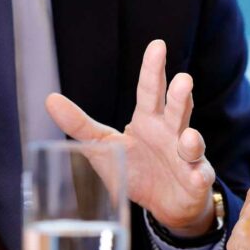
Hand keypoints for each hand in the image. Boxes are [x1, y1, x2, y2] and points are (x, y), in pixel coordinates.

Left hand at [45, 39, 217, 236]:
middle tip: (184, 80)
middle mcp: (171, 132)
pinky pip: (199, 176)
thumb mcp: (104, 146)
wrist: (165, 204)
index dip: (152, 69)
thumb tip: (50, 99)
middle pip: (176, 110)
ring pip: (192, 142)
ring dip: (192, 139)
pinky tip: (197, 175)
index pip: (150, 90)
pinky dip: (199, 175)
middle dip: (180, 96)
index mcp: (148, 120)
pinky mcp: (196, 180)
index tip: (157, 45)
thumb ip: (79, 125)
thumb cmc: (136, 168)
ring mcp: (186, 155)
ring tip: (188, 136)